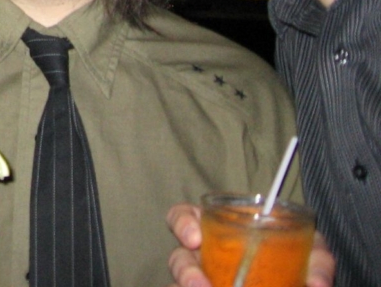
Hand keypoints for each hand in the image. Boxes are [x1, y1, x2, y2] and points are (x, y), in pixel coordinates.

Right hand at [165, 204, 335, 286]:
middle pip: (179, 257)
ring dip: (188, 285)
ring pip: (180, 282)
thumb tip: (317, 286)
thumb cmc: (299, 260)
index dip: (182, 224)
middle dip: (185, 271)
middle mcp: (205, 257)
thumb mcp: (310, 252)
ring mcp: (206, 280)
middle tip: (200, 285)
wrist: (298, 282)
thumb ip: (317, 262)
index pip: (184, 217)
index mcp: (220, 231)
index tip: (194, 239)